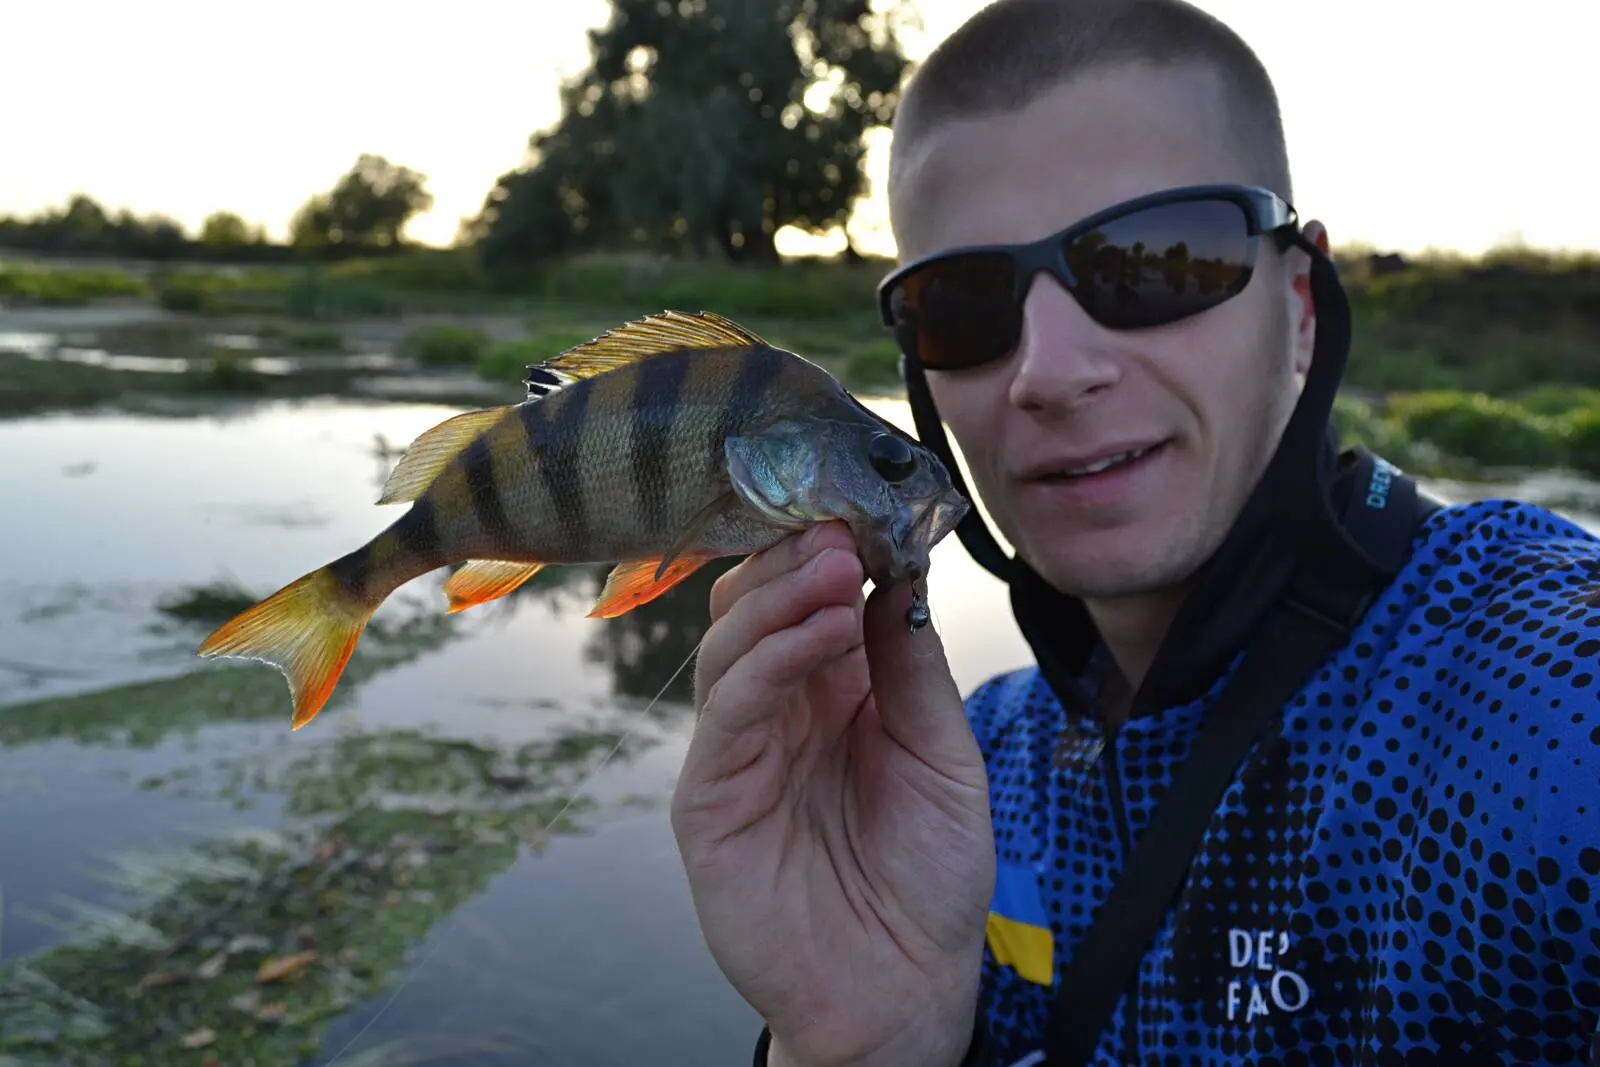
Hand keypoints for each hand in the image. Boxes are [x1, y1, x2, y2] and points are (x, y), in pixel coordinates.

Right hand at [671, 521, 994, 1066]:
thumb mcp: (943, 756)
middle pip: (756, 608)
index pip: (806, 599)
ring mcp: (738, 752)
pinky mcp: (709, 800)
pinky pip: (725, 714)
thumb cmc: (929, 879)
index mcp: (832, 693)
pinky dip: (765, 662)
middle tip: (838, 525)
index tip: (862, 506)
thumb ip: (910, 667)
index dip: (828, 550)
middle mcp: (778, 712)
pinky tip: (818, 633)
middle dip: (795, 558)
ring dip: (781, 599)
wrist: (903, 991)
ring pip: (731, 646)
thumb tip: (893, 573)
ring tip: (834, 570)